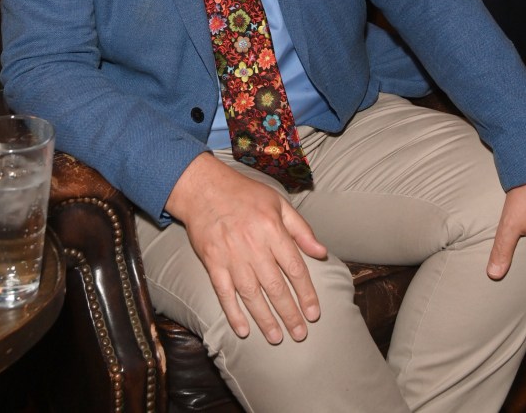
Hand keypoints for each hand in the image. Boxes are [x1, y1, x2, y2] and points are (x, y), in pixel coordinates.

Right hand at [166, 153, 327, 342]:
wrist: (204, 188)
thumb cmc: (245, 194)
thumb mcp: (278, 202)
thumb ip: (301, 229)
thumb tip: (321, 252)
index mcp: (272, 229)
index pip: (295, 268)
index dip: (306, 293)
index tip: (314, 313)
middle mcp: (253, 245)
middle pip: (275, 287)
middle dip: (290, 313)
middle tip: (300, 334)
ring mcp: (231, 256)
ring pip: (251, 295)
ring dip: (265, 319)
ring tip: (277, 337)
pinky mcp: (212, 262)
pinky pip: (224, 293)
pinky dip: (233, 313)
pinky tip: (243, 330)